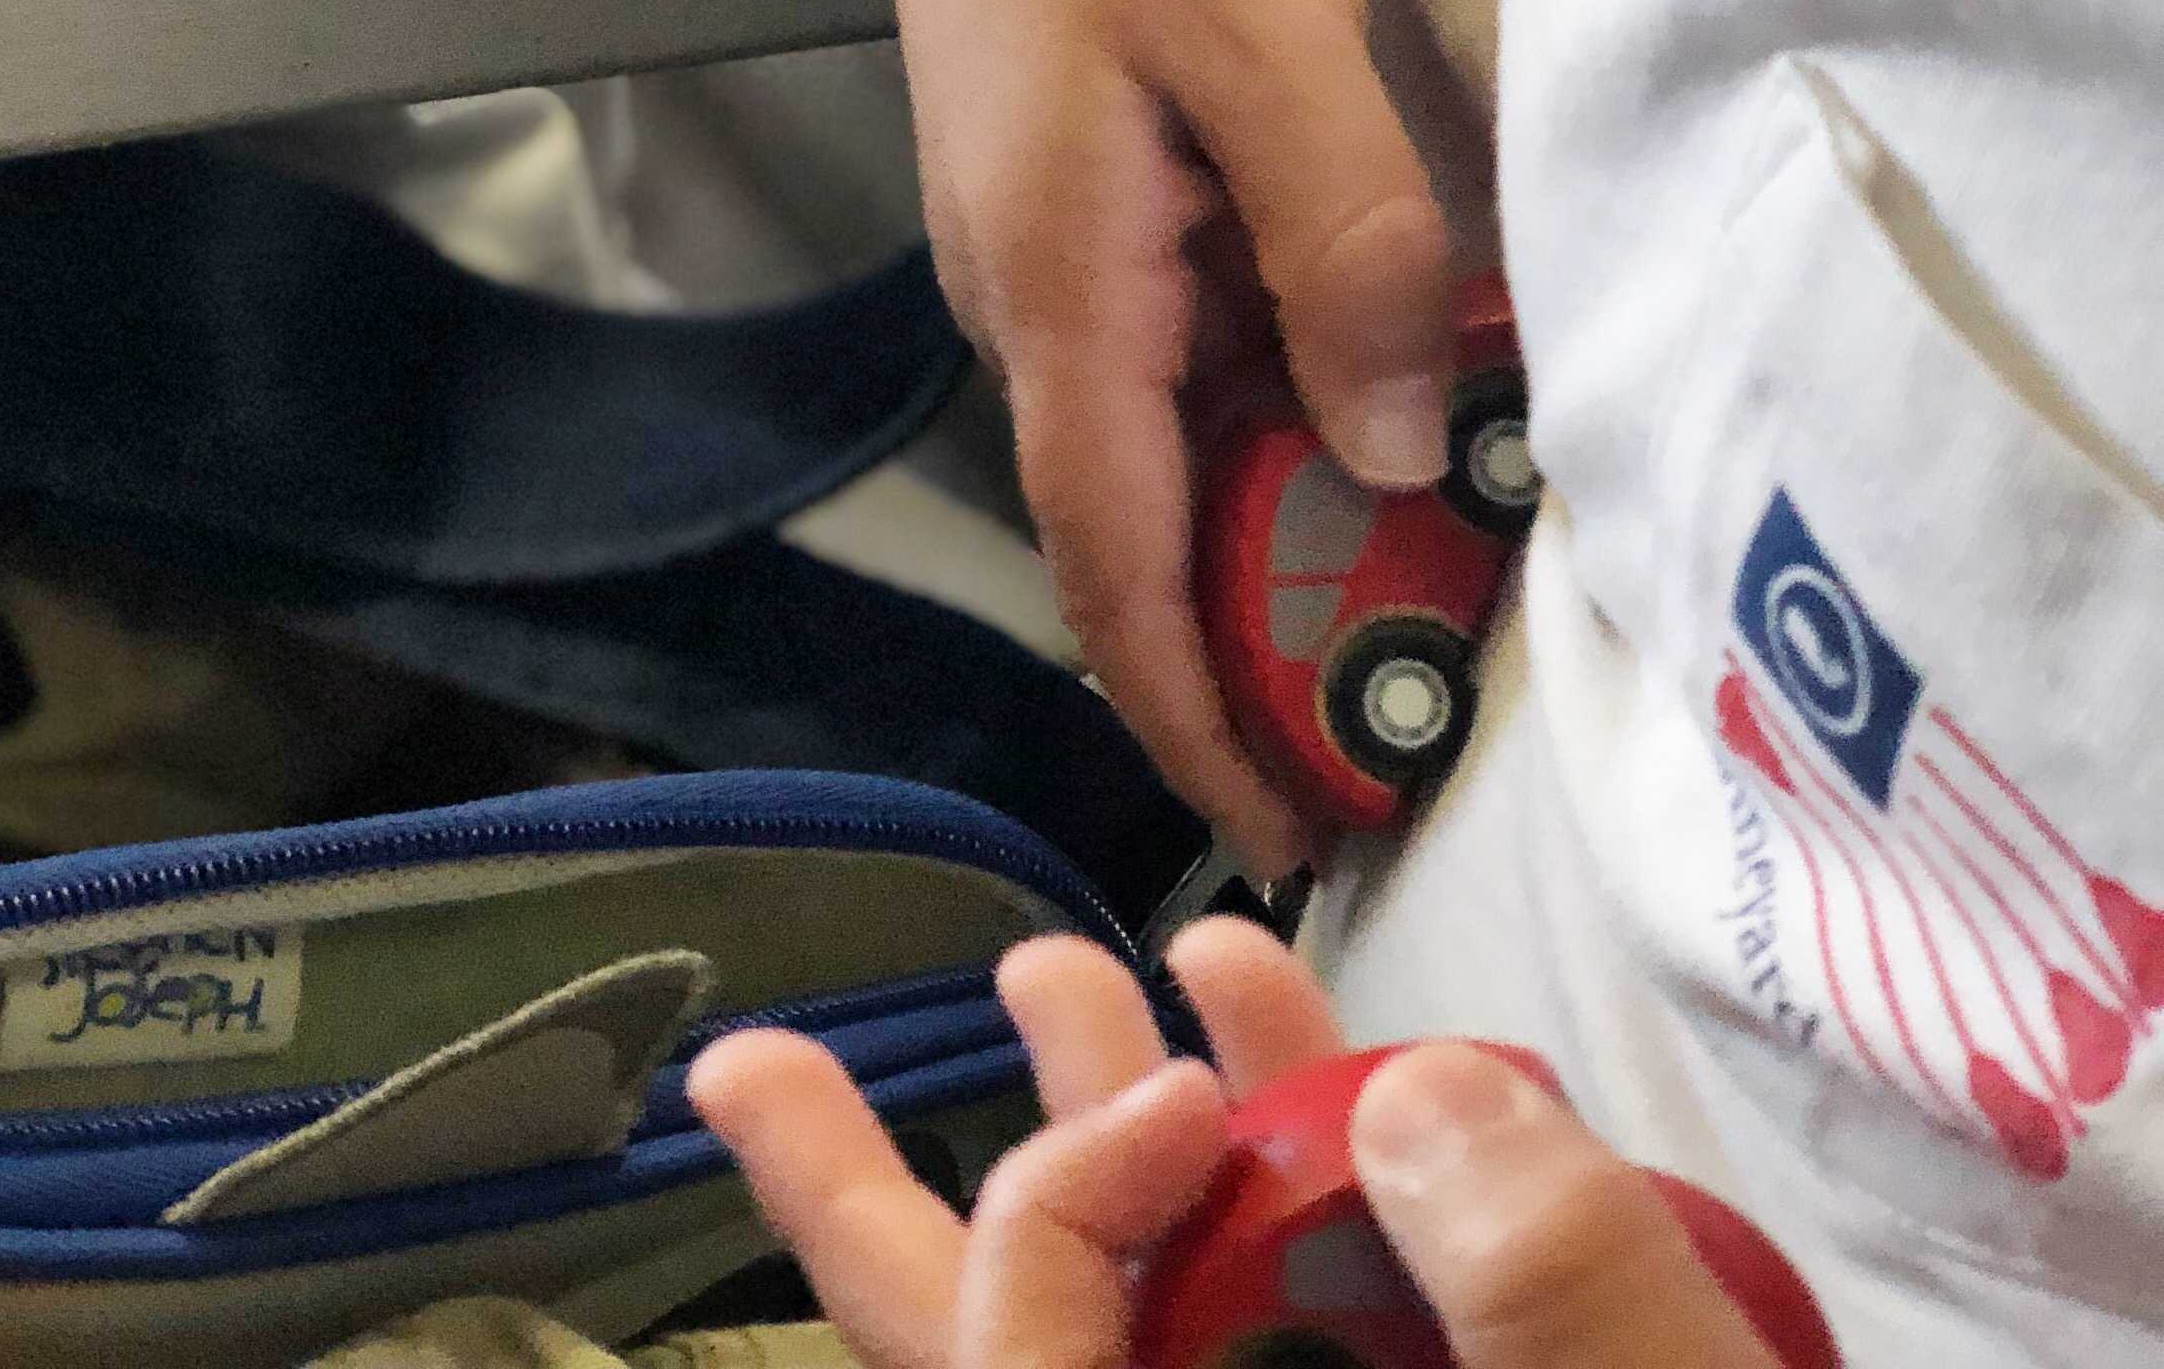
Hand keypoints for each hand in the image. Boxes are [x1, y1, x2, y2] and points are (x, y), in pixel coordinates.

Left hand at [691, 923, 1821, 1368]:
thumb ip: (1554, 1306)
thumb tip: (1429, 1100)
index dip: (1058, 1201)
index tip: (1199, 1083)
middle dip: (880, 1224)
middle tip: (747, 1072)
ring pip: (1156, 1362)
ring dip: (1115, 1163)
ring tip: (1059, 972)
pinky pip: (1301, 1367)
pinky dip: (1293, 1236)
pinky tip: (1317, 1074)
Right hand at [876, 0, 1456, 863]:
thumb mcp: (1269, 40)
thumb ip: (1342, 247)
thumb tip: (1393, 444)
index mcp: (1053, 285)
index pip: (1114, 561)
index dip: (1195, 711)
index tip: (1289, 829)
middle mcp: (1030, 291)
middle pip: (1144, 515)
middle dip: (1264, 632)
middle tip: (1419, 706)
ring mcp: (1048, 238)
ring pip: (1170, 427)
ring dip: (1278, 512)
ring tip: (1425, 576)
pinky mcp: (1083, 184)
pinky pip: (1176, 340)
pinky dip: (1270, 400)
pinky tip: (1371, 398)